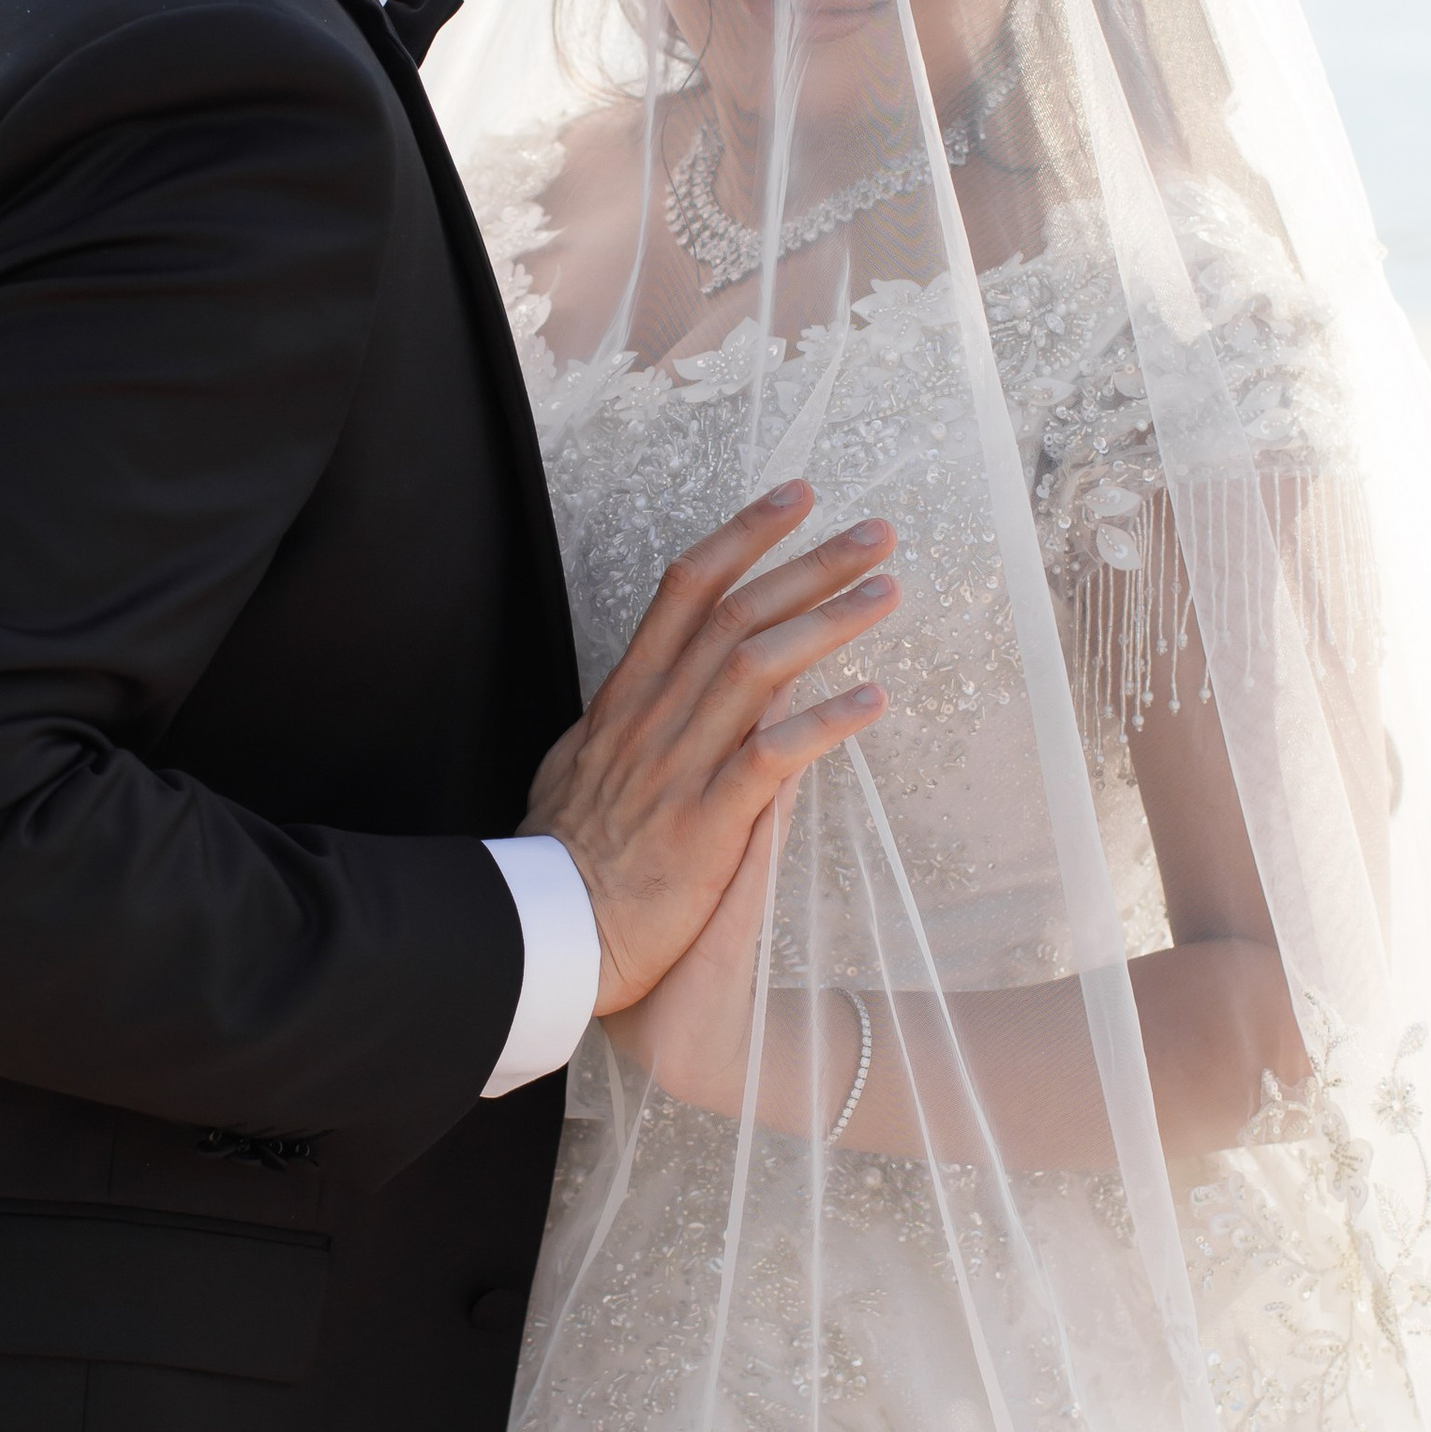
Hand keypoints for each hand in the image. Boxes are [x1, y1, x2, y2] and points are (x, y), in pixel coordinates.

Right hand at [520, 486, 894, 1017]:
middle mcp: (654, 718)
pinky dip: (822, 723)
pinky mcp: (704, 824)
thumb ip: (613, 726)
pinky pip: (770, 759)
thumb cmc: (559, 859)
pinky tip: (872, 700)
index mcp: (625, 698)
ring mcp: (679, 767)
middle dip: (810, 565)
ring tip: (886, 591)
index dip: (743, 535)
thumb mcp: (572, 767)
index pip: (686, 590)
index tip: (795, 498)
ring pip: (758, 669)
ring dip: (827, 623)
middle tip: (876, 533)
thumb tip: (632, 698)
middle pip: (737, 614)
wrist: (544, 933)